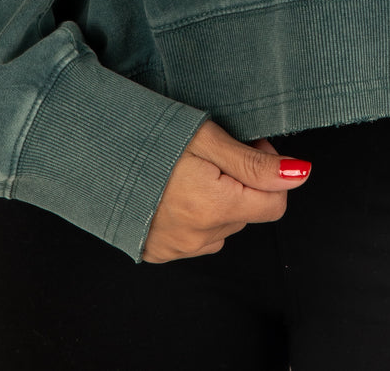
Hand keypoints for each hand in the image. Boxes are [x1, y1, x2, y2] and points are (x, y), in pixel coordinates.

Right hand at [141, 122, 310, 262]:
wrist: (90, 151)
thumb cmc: (148, 137)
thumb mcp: (207, 138)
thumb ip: (255, 162)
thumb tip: (299, 174)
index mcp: (215, 206)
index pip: (275, 203)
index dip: (269, 172)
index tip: (249, 146)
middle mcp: (199, 237)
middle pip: (247, 212)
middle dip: (242, 183)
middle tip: (214, 153)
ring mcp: (177, 249)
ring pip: (222, 226)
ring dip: (218, 201)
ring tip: (188, 171)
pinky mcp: (158, 252)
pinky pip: (195, 238)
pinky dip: (194, 216)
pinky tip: (172, 191)